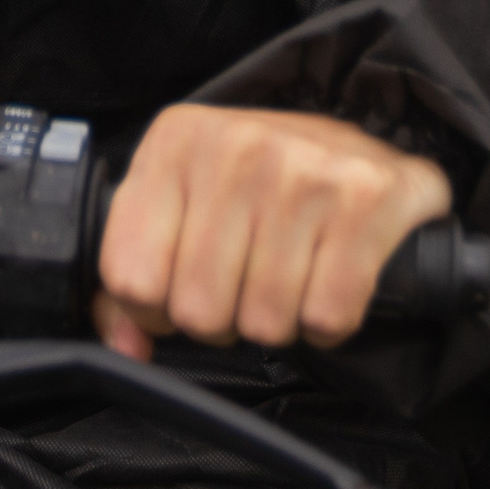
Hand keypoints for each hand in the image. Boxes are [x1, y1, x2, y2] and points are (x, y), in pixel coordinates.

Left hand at [91, 104, 452, 360]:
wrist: (364, 147)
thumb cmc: (263, 183)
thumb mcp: (185, 201)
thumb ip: (137, 274)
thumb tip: (124, 347)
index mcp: (176, 141)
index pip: (130, 277)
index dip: (155, 310)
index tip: (182, 290)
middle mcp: (236, 146)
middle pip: (199, 311)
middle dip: (223, 319)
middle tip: (245, 285)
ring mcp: (303, 169)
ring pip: (263, 322)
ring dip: (277, 322)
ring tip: (288, 280)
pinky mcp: (365, 198)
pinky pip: (327, 317)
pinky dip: (328, 323)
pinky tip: (328, 282)